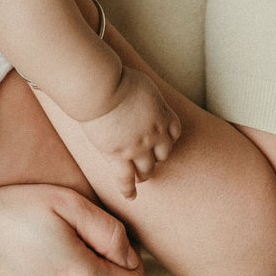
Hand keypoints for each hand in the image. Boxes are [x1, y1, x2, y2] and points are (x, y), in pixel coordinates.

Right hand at [80, 67, 181, 199]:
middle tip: (150, 159)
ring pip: (147, 169)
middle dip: (158, 156)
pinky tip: (131, 196)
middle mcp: (154, 134)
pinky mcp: (118, 156)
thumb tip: (142, 96)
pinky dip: (129, 189)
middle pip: (163, 153)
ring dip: (145, 174)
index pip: (174, 131)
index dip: (168, 137)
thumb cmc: (117, 79)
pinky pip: (126, 179)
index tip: (162, 139)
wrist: (102, 89)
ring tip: (140, 178)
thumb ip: (146, 97)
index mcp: (162, 114)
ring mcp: (137, 148)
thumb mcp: (142, 84)